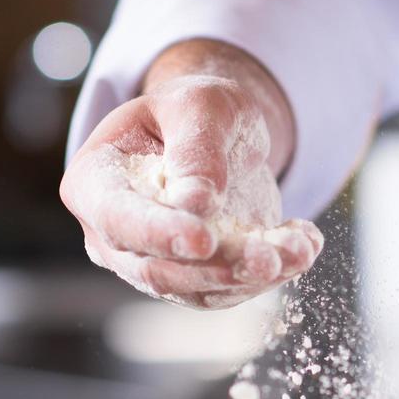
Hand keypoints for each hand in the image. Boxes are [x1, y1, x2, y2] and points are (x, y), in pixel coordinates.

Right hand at [60, 42, 320, 308]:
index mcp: (96, 182)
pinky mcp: (197, 278)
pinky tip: (302, 245)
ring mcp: (154, 262)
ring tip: (299, 248)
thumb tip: (195, 204)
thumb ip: (197, 150)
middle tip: (268, 257)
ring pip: (200, 290)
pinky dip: (273, 274)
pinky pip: (232, 291)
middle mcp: (114, 234)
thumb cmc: (198, 111)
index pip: (118, 218)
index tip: (203, 238)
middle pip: (158, 270)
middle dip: (218, 267)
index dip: (158, 233)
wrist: (221, 134)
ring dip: (254, 277)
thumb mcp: (202, 107)